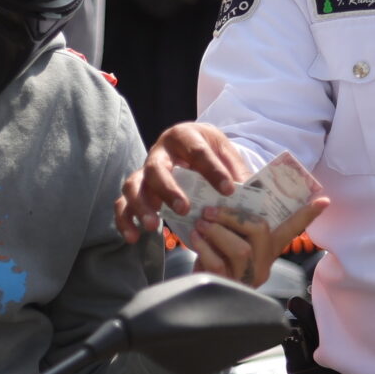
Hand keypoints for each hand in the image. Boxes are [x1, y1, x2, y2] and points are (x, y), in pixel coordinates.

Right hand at [115, 123, 252, 243]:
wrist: (191, 144)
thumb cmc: (211, 151)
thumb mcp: (226, 152)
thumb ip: (237, 171)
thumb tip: (252, 197)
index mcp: (185, 136)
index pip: (198, 152)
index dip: (213, 171)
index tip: (229, 190)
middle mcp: (160, 151)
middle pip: (156, 168)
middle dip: (168, 190)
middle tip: (184, 209)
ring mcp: (144, 170)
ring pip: (133, 185)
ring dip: (141, 206)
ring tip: (153, 226)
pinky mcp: (137, 188)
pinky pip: (122, 203)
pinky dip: (125, 220)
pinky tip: (134, 237)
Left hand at [191, 200, 329, 287]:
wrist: (199, 298)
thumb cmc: (214, 261)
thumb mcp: (229, 242)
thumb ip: (237, 226)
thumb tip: (229, 195)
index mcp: (268, 251)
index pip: (291, 231)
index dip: (306, 216)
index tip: (324, 200)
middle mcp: (262, 265)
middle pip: (262, 233)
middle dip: (234, 216)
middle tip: (211, 210)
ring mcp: (248, 278)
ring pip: (241, 249)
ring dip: (217, 231)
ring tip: (201, 222)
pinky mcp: (230, 286)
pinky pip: (219, 263)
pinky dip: (204, 247)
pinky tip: (195, 237)